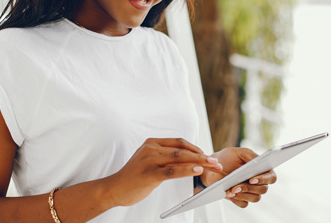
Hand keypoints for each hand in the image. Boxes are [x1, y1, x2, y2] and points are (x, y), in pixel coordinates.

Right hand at [106, 138, 222, 206]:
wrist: (114, 188)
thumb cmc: (134, 176)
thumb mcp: (150, 162)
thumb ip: (166, 158)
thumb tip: (188, 161)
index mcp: (152, 143)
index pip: (179, 142)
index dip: (195, 148)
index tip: (207, 156)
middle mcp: (151, 148)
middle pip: (182, 149)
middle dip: (202, 156)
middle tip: (216, 162)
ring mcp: (149, 159)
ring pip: (179, 158)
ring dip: (199, 162)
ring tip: (212, 166)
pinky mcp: (149, 173)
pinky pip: (172, 170)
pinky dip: (187, 170)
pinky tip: (197, 171)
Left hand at [201, 147, 276, 207]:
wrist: (212, 168)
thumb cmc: (227, 158)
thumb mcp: (237, 152)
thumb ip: (249, 154)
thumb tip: (258, 161)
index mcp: (260, 169)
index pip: (271, 177)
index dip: (264, 179)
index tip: (252, 179)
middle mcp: (258, 182)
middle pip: (263, 189)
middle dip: (249, 188)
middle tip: (236, 185)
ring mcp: (250, 191)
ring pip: (254, 198)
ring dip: (243, 194)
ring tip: (230, 190)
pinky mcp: (241, 198)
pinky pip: (244, 203)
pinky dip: (237, 199)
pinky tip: (229, 194)